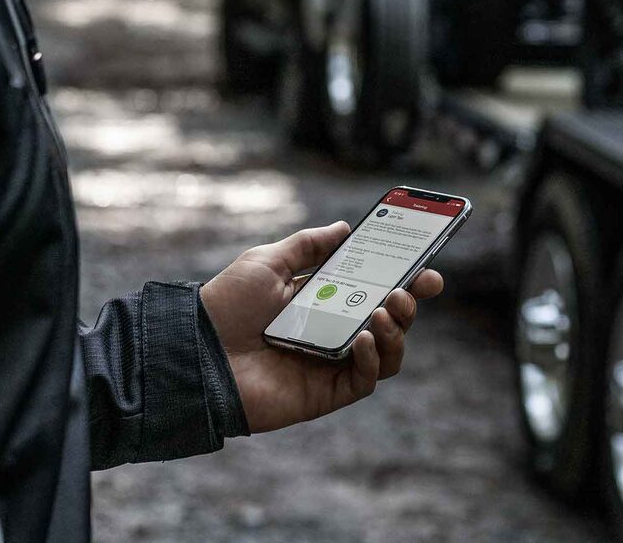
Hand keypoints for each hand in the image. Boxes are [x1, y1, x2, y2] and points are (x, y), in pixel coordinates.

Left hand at [200, 221, 445, 433]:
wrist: (196, 351)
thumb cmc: (226, 306)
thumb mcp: (266, 262)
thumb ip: (307, 246)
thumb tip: (343, 228)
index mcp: (323, 302)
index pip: (373, 292)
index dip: (405, 282)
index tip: (425, 269)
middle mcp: (333, 334)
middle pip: (389, 323)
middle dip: (409, 305)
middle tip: (409, 291)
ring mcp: (331, 365)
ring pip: (386, 355)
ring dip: (396, 333)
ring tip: (383, 313)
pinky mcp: (325, 393)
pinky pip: (365, 381)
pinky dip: (372, 360)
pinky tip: (362, 339)